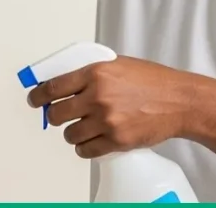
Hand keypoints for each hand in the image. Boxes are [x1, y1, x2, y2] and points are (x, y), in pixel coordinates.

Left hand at [26, 56, 200, 158]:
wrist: (179, 101)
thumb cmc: (154, 82)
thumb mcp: (118, 65)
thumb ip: (93, 73)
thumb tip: (68, 83)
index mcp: (96, 73)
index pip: (53, 86)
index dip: (39, 96)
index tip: (35, 100)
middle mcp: (98, 97)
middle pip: (57, 114)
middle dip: (55, 116)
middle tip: (60, 115)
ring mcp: (107, 120)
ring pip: (70, 134)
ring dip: (72, 133)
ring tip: (83, 127)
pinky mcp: (116, 140)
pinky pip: (86, 150)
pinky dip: (85, 148)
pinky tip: (92, 140)